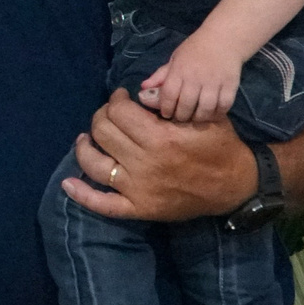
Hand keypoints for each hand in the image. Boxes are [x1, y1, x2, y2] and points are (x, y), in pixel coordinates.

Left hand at [61, 89, 259, 222]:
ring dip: (85, 147)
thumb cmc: (220, 147)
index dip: (116, 100)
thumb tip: (138, 96)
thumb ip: (170, 104)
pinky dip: (82, 195)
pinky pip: (103, 205)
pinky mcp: (139, 208)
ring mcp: (138, 188)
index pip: (119, 112)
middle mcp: (145, 163)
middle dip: (102, 117)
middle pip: (104, 132)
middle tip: (110, 115)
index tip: (121, 98)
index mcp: (161, 138)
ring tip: (86, 138)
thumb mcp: (203, 118)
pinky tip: (68, 183)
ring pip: (95, 163)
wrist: (235, 186)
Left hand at [137, 33, 244, 122]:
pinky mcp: (230, 85)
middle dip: (181, 116)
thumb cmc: (195, 49)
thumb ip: (160, 75)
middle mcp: (196, 77)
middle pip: (186, 105)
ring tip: (196, 118)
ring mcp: (214, 82)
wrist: (224, 38)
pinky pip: (224, 105)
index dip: (165, 108)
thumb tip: (142, 90)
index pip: (169, 95)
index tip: (166, 114)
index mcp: (179, 70)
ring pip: (205, 109)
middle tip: (181, 118)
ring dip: (199, 118)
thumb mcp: (175, 59)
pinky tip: (212, 113)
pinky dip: (218, 113)